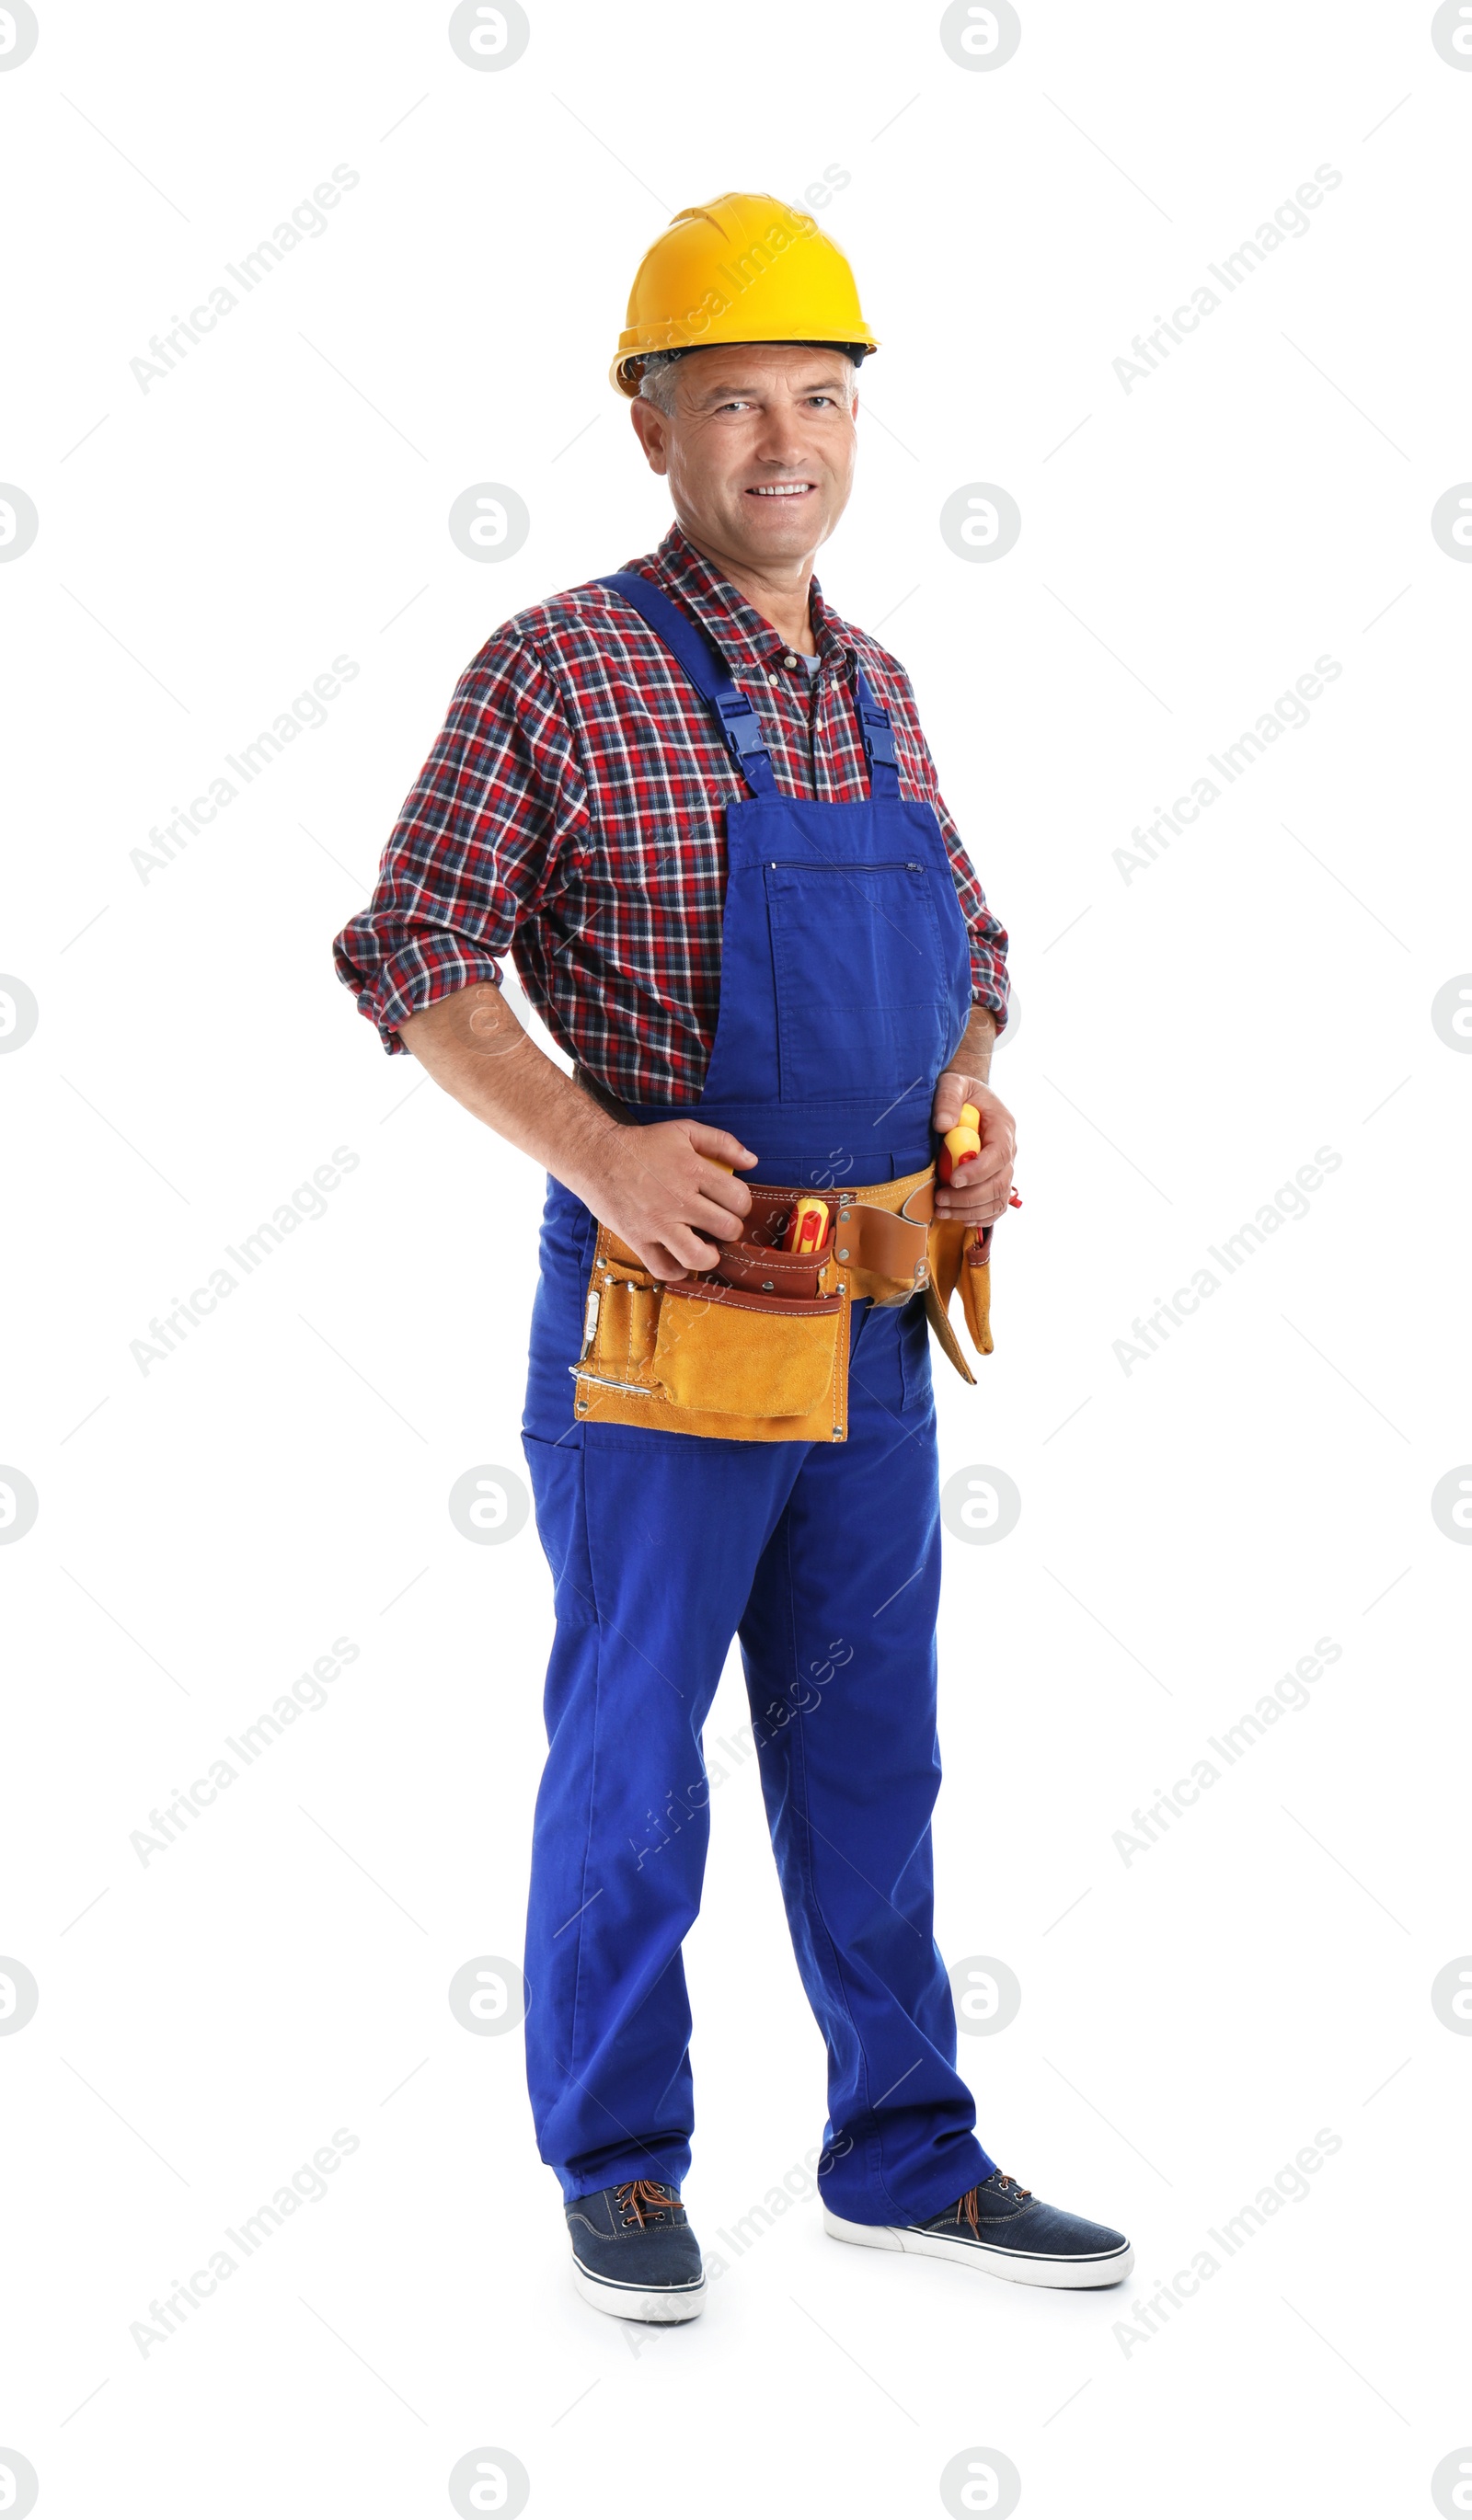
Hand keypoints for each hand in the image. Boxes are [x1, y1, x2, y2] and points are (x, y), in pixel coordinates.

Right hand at [579, 1119, 756, 1279]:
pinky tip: (680, 1258)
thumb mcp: (685, 1131)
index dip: (742, 1205)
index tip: (730, 1205)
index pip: (739, 1199)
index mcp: (693, 1172)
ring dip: (710, 1255)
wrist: (597, 1156)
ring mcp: (658, 1223)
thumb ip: (722, 1142)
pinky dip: (678, 1270)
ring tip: (704, 1246)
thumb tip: (752, 1161)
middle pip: (727, 1229)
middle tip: (718, 1224)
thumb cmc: (643, 1144)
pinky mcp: (638, 1240)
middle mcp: (679, 1200)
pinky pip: (665, 1269)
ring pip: (700, 1256)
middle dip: (730, 1229)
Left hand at [931, 1070, 1015, 1224]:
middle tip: (940, 1199)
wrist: (966, 1100)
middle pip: (1000, 1182)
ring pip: (998, 1199)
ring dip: (971, 1210)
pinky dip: (981, 1217)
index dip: (978, 1171)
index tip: (953, 1179)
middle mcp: (1009, 1150)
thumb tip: (943, 1125)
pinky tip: (959, 1218)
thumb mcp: (952, 1084)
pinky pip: (996, 1206)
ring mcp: (1004, 1168)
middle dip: (970, 1197)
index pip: (999, 1154)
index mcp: (1003, 1126)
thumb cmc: (960, 1092)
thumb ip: (948, 1100)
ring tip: (942, 1210)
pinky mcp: (995, 1180)